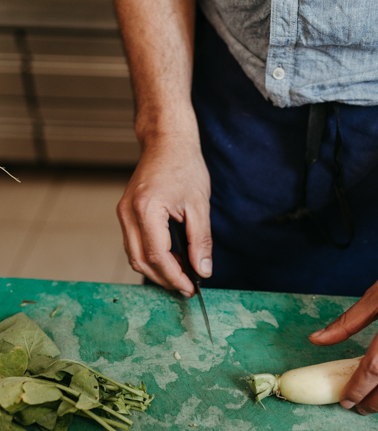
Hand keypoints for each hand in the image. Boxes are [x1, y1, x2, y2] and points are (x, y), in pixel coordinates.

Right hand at [117, 137, 211, 294]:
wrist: (167, 142)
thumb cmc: (184, 166)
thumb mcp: (200, 206)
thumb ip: (200, 241)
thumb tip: (202, 270)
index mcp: (147, 209)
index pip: (158, 256)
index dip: (174, 277)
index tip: (190, 288)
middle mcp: (128, 213)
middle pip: (141, 261)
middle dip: (164, 279)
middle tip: (186, 288)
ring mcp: (123, 213)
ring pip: (134, 255)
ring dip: (156, 270)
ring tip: (180, 276)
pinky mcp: (125, 212)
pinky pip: (133, 244)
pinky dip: (150, 257)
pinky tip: (170, 260)